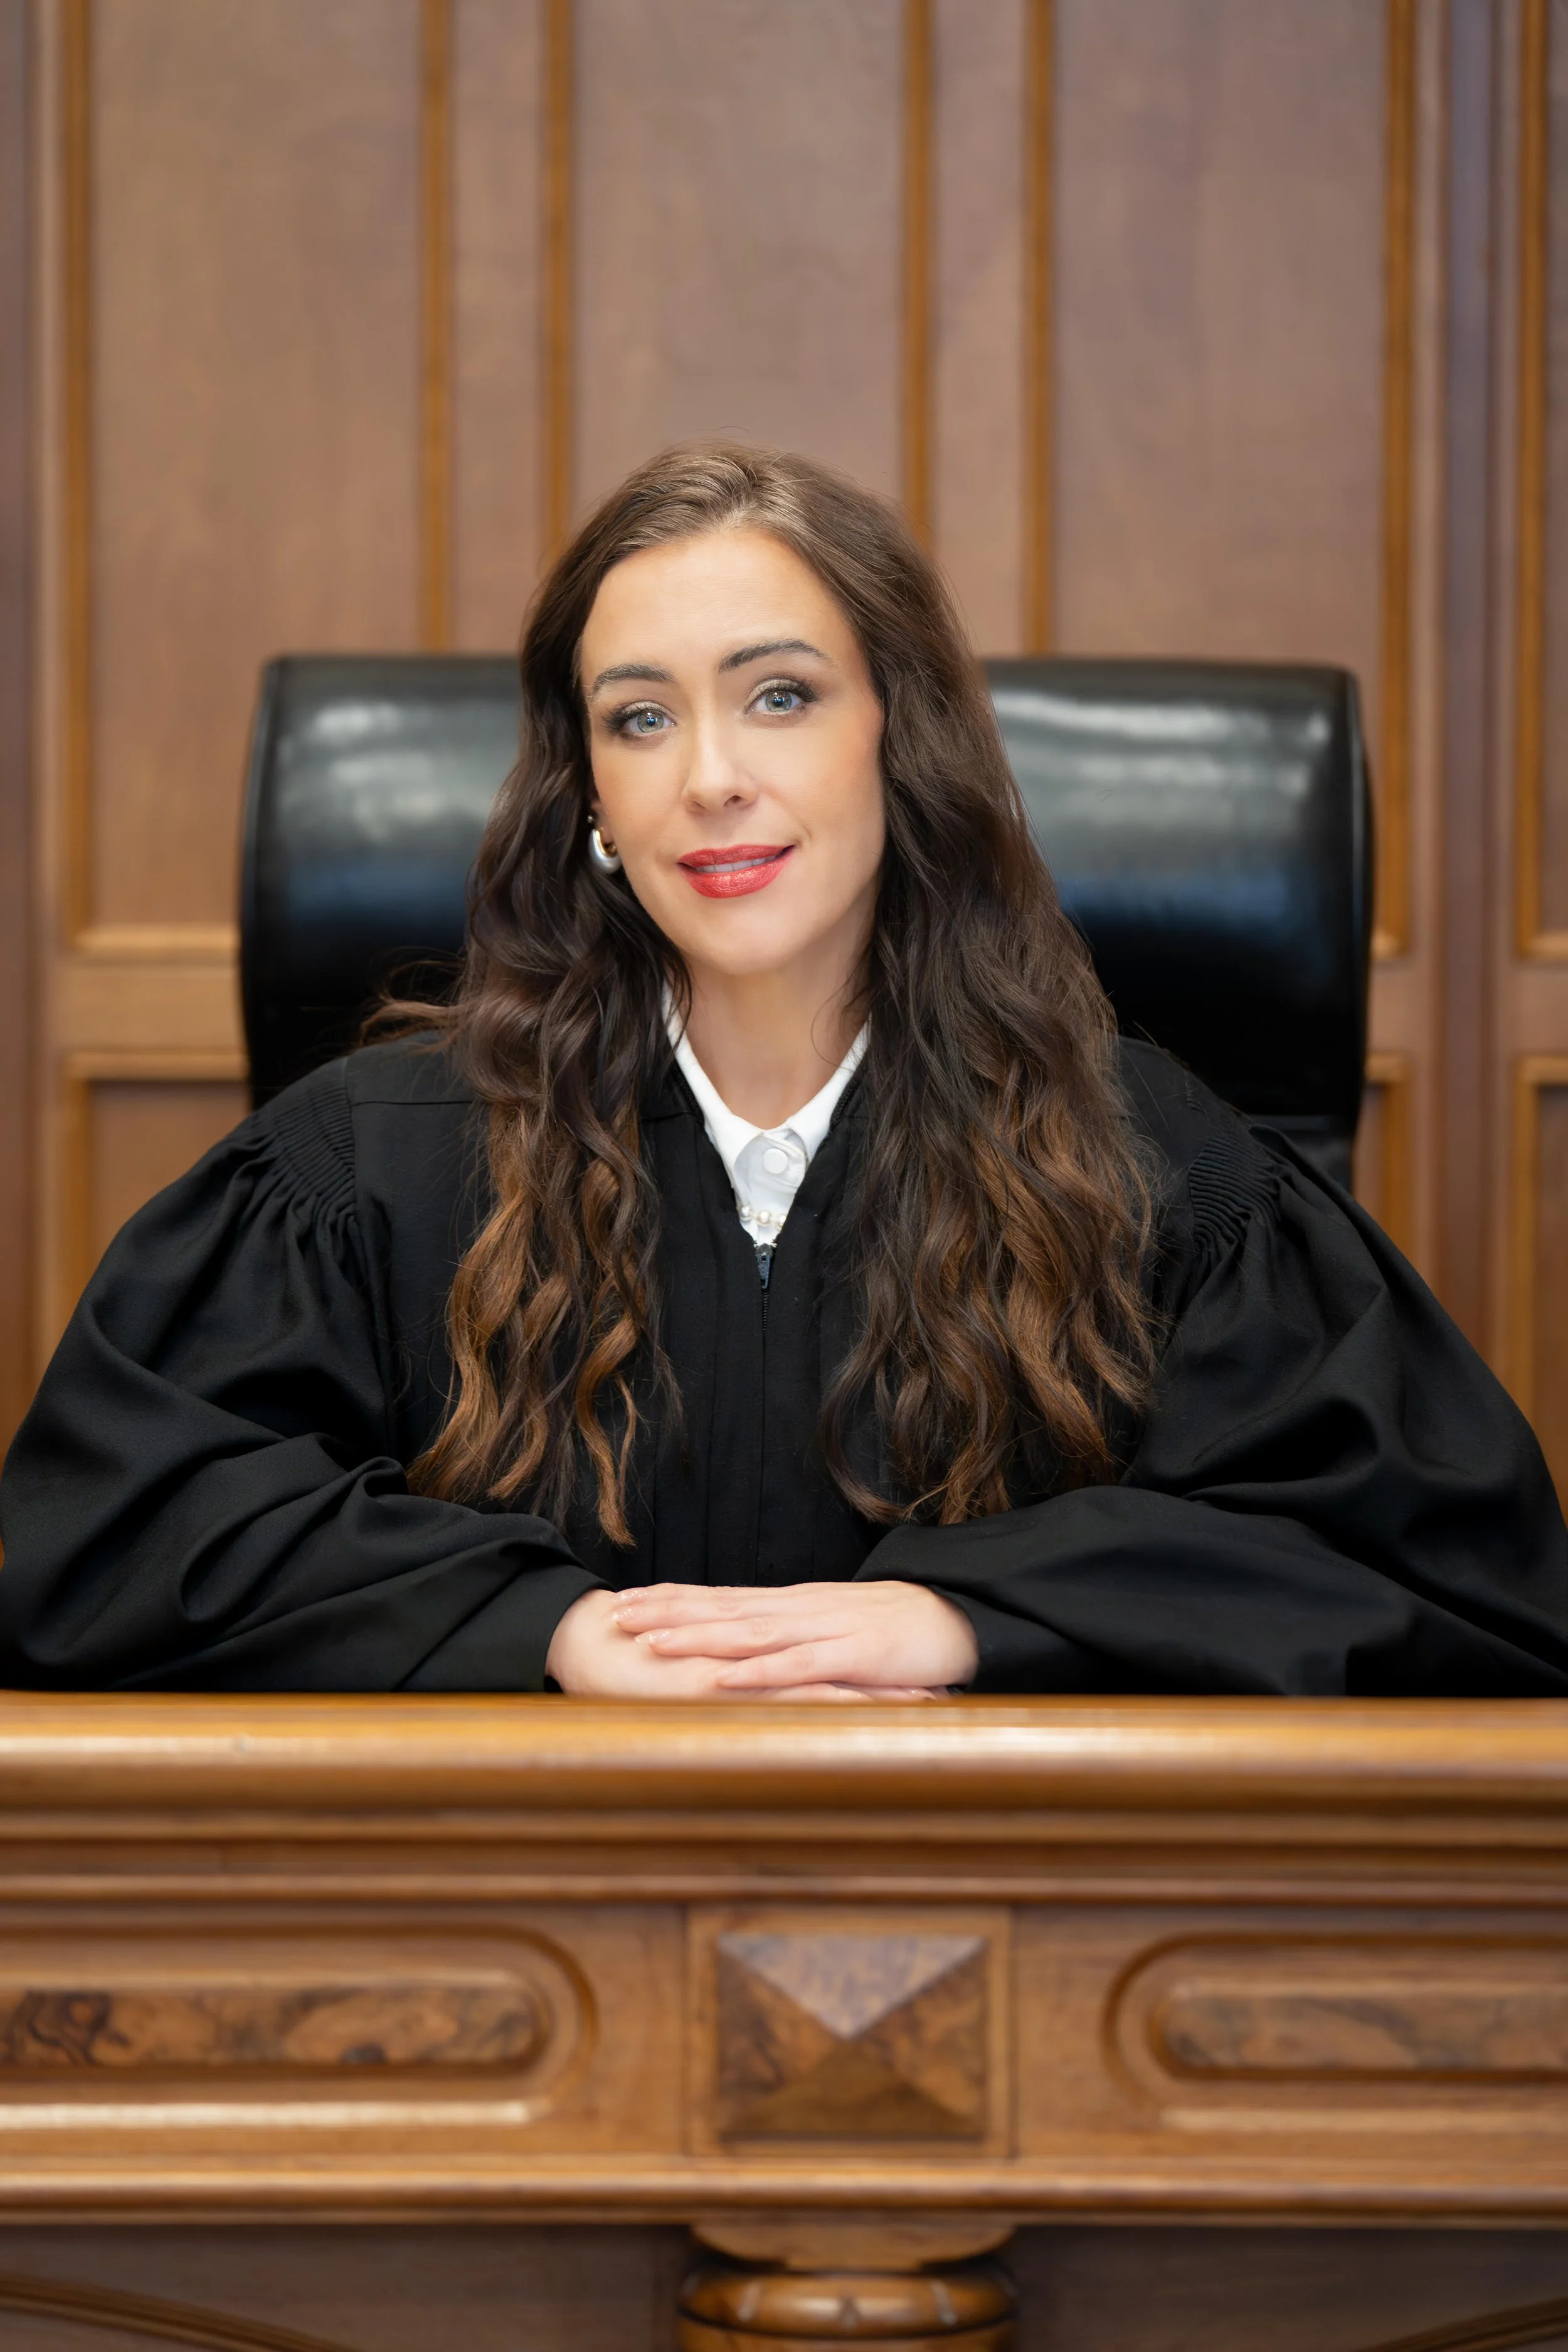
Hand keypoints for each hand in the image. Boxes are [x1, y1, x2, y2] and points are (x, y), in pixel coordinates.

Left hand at [608, 1580, 979, 1695]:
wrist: (961, 1616)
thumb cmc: (896, 1630)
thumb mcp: (836, 1631)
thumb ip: (794, 1641)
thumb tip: (747, 1655)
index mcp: (794, 1603)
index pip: (720, 1596)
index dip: (670, 1598)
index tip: (624, 1600)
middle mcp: (800, 1609)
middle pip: (721, 1607)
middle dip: (665, 1611)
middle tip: (613, 1614)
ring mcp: (825, 1629)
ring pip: (748, 1632)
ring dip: (696, 1637)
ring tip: (648, 1642)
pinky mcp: (852, 1655)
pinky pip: (797, 1665)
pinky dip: (757, 1672)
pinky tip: (721, 1678)